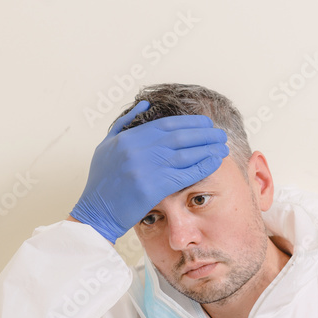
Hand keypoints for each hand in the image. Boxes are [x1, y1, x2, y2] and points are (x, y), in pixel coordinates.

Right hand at [70, 100, 229, 243]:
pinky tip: (214, 162)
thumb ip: (125, 122)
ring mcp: (146, 169)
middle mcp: (138, 150)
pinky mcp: (153, 188)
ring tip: (222, 147)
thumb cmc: (102, 182)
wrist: (96, 213)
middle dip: (204, 133)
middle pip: (180, 137)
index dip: (190, 122)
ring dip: (208, 149)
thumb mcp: (107, 146)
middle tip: (219, 134)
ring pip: (185, 154)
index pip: (166, 124)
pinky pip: (184, 174)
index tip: (205, 123)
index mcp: (128, 138)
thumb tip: (146, 104)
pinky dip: (203, 166)